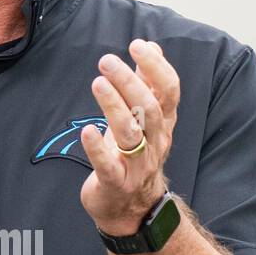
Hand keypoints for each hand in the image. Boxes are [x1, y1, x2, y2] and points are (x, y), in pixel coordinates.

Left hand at [80, 39, 179, 236]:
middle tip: (107, 60)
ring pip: (131, 134)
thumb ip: (147, 84)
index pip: (169, 92)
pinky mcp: (116, 184)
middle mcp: (155, 143)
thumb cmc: (134, 156)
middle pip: (149, 109)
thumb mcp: (144, 119)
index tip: (138, 45)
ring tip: (98, 83)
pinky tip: (86, 131)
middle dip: (129, 82)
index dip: (156, 67)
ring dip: (114, 107)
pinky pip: (108, 166)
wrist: (131, 209)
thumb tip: (152, 46)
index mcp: (162, 124)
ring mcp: (137, 165)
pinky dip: (97, 149)